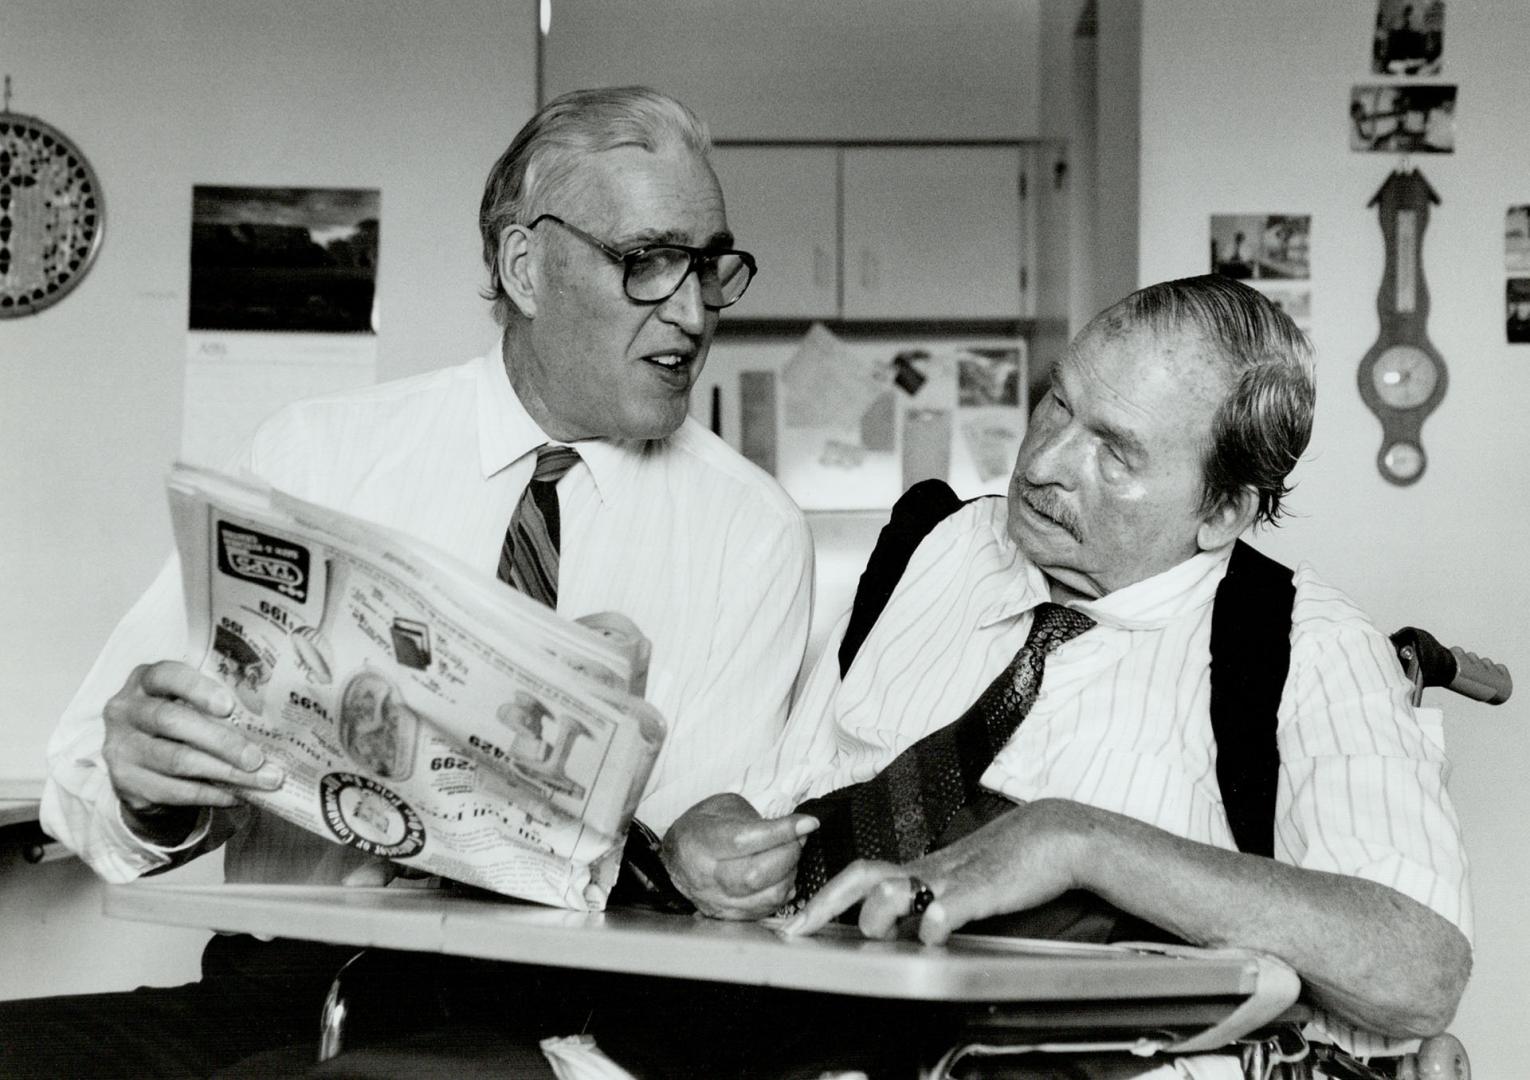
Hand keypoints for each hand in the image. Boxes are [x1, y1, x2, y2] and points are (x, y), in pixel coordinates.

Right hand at [102, 661, 283, 836]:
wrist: (140, 764)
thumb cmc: (179, 724)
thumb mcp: (188, 704)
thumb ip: (216, 706)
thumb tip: (271, 725)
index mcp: (145, 681)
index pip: (166, 675)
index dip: (197, 689)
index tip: (229, 707)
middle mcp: (126, 710)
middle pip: (172, 721)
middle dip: (221, 741)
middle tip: (257, 757)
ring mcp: (121, 748)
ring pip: (176, 761)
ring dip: (225, 772)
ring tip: (261, 779)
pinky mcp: (126, 782)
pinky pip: (174, 791)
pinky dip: (211, 794)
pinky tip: (239, 795)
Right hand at [661, 793, 817, 919]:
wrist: (675, 859)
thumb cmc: (701, 829)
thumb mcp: (722, 807)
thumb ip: (755, 817)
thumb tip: (792, 829)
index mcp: (699, 843)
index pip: (745, 840)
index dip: (782, 831)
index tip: (807, 822)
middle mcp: (706, 877)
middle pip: (756, 874)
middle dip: (789, 853)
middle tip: (798, 838)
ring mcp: (718, 901)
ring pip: (766, 896)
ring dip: (790, 872)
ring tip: (790, 854)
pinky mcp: (731, 916)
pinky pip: (767, 909)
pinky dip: (783, 890)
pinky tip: (783, 873)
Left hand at [780, 798, 1086, 941]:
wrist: (1053, 834)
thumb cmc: (1008, 859)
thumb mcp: (960, 879)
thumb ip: (931, 897)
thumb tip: (908, 926)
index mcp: (920, 869)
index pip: (859, 875)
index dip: (825, 896)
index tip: (797, 921)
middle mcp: (927, 870)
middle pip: (862, 875)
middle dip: (825, 903)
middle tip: (801, 928)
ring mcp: (952, 878)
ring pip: (894, 888)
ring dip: (878, 916)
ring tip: (882, 936)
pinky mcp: (983, 888)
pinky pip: (949, 907)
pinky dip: (934, 925)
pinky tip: (934, 938)